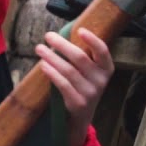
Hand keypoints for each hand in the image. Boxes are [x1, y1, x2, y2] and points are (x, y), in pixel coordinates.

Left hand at [36, 28, 114, 145]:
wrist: (82, 115)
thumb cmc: (82, 85)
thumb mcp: (89, 72)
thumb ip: (82, 56)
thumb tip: (61, 35)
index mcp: (106, 69)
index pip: (103, 51)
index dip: (93, 40)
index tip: (80, 29)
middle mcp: (101, 80)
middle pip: (80, 58)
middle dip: (62, 45)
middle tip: (48, 36)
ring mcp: (91, 92)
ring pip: (68, 70)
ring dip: (52, 57)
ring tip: (39, 48)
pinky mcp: (78, 102)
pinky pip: (63, 84)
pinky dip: (52, 73)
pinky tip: (43, 65)